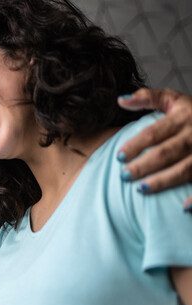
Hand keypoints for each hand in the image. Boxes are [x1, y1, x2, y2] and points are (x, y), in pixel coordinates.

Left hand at [117, 88, 191, 209]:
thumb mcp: (175, 100)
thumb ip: (149, 97)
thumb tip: (120, 100)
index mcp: (183, 117)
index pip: (153, 132)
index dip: (135, 145)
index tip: (119, 156)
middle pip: (167, 152)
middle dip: (144, 165)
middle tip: (125, 176)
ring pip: (185, 169)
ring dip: (163, 181)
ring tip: (142, 189)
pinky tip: (182, 207)